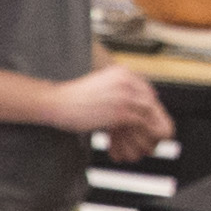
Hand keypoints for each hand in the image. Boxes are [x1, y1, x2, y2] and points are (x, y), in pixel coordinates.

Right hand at [52, 59, 174, 153]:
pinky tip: (138, 139)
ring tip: (147, 134)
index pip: (144, 86)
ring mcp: (125, 97)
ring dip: (149, 123)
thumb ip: (114, 88)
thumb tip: (124, 99)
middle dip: (151, 112)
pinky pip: (140, 123)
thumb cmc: (73, 97)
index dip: (147, 100)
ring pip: (148, 111)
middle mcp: (126, 81)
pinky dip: (141, 131)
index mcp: (120, 72)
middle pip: (149, 98)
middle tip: (150, 125)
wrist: (59, 103)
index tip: (147, 112)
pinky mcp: (121, 113)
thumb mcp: (98, 84)